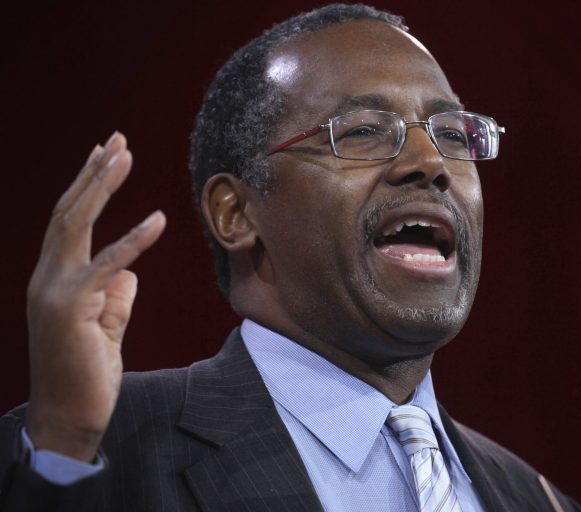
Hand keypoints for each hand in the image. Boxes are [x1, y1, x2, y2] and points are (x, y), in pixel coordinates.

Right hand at [25, 133, 165, 461]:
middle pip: (69, 211)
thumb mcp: (107, 327)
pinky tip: (159, 219)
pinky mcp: (74, 308)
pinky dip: (134, 241)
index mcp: (55, 279)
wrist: (69, 416)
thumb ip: (116, 297)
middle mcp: (47, 277)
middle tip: (117, 138)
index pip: (69, 221)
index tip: (105, 153)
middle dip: (93, 172)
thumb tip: (131, 272)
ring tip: (123, 153)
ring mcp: (55, 290)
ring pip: (76, 224)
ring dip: (101, 185)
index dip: (87, 185)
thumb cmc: (87, 373)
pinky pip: (109, 266)